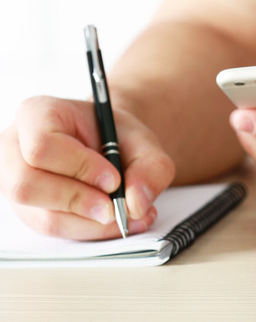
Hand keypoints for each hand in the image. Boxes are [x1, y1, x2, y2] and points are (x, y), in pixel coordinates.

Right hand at [0, 96, 174, 239]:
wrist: (113, 146)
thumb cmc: (118, 136)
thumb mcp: (144, 141)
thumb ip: (150, 167)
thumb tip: (136, 203)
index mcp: (37, 114)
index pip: (42, 146)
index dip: (79, 167)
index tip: (114, 180)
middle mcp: (15, 149)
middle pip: (27, 185)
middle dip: (78, 201)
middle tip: (116, 208)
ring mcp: (16, 183)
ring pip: (43, 216)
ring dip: (91, 223)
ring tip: (128, 215)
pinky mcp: (30, 211)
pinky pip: (56, 230)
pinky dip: (91, 230)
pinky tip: (117, 221)